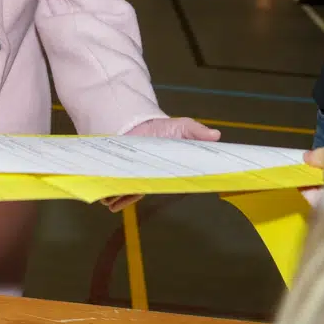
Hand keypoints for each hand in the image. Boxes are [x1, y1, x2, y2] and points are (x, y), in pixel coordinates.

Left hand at [101, 118, 223, 211]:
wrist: (141, 126)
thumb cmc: (165, 130)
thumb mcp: (183, 127)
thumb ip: (197, 131)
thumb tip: (216, 135)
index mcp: (165, 171)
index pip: (165, 182)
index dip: (161, 184)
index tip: (155, 184)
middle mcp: (150, 177)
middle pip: (143, 188)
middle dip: (136, 191)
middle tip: (131, 189)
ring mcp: (136, 178)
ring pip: (129, 191)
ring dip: (120, 196)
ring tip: (113, 197)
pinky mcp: (122, 176)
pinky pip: (117, 191)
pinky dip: (112, 196)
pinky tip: (107, 198)